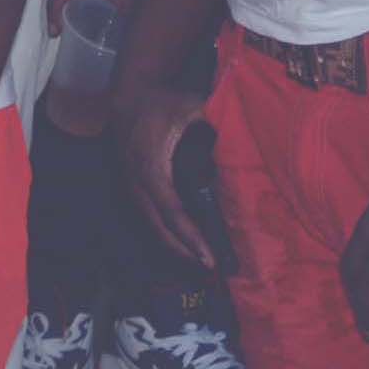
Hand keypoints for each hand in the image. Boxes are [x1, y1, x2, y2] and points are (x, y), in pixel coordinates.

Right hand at [112, 86, 217, 267]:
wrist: (126, 98)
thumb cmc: (160, 102)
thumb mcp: (188, 104)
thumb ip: (214, 117)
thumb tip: (242, 128)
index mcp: (151, 167)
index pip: (172, 211)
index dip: (190, 237)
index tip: (208, 257)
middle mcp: (137, 183)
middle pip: (159, 228)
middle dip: (184, 252)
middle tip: (210, 270)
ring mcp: (130, 187)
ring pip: (151, 227)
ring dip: (175, 248)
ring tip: (201, 264)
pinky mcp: (131, 188)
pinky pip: (148, 219)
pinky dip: (166, 235)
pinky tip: (184, 245)